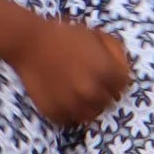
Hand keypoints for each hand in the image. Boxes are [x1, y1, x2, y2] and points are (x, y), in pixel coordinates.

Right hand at [8, 13, 131, 126]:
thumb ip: (114, 50)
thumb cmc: (63, 35)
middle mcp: (92, 92)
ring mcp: (74, 105)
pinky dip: (69, 111)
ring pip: (91, 114)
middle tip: (89, 81)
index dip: (116, 78)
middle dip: (103, 92)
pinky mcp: (56, 114)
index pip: (123, 85)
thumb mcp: (94, 34)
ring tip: (77, 91)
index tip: (107, 74)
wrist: (29, 42)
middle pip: (109, 102)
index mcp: (106, 71)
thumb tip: (123, 67)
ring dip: (88, 105)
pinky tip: (63, 97)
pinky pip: (70, 119)